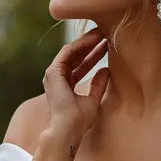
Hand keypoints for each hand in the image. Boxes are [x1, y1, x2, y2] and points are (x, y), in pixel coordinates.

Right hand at [42, 27, 109, 148]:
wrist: (68, 129)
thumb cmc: (79, 121)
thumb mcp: (93, 100)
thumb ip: (98, 85)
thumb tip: (106, 70)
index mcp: (66, 86)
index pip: (81, 65)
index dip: (94, 55)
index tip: (107, 45)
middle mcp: (58, 78)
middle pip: (76, 57)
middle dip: (90, 44)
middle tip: (105, 33)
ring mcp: (54, 75)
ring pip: (72, 52)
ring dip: (86, 41)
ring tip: (101, 32)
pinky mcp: (53, 72)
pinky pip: (67, 52)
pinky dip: (80, 44)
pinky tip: (92, 39)